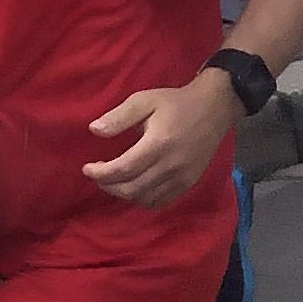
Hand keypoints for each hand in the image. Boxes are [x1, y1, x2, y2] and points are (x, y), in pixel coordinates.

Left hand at [84, 68, 233, 205]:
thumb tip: (94, 130)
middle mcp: (171, 165)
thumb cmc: (176, 102)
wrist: (215, 108)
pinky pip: (161, 202)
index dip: (100, 173)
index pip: (123, 169)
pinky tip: (136, 188)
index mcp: (158, 143)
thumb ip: (119, 116)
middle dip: (108, 185)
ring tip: (114, 181)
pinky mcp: (189, 183)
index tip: (87, 168)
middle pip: (131, 189)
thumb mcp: (145, 100)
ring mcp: (182, 177)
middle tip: (98, 175)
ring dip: (124, 194)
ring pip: (144, 199)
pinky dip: (143, 200)